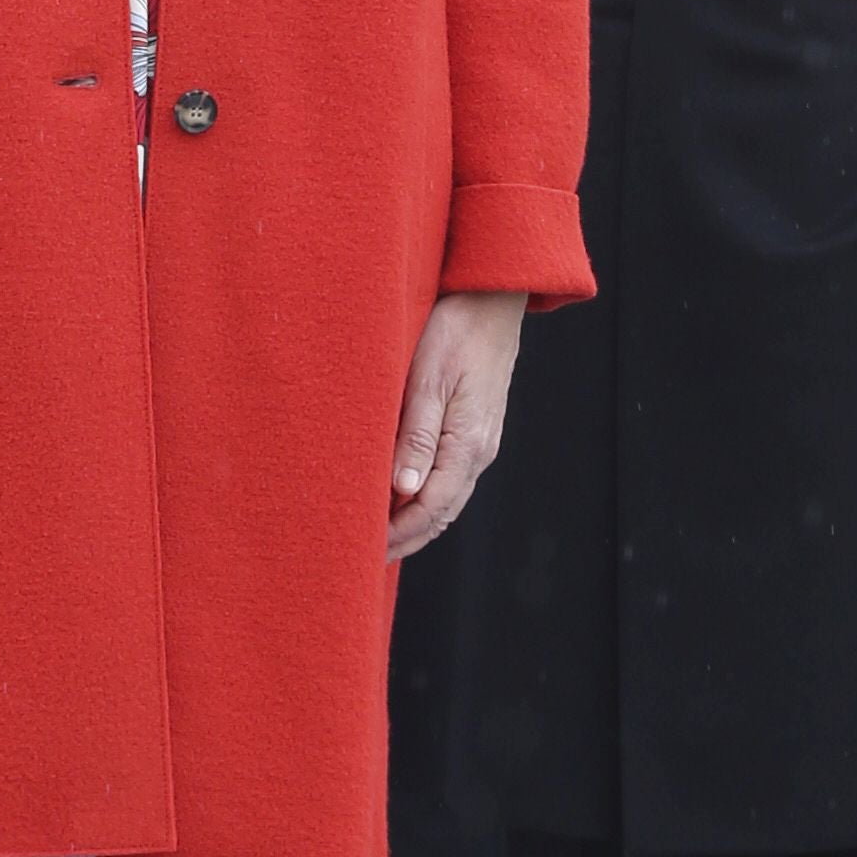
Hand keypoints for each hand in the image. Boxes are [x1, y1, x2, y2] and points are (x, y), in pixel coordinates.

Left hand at [387, 290, 525, 559]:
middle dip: (406, 539)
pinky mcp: (475, 429)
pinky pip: (450, 479)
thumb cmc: (456, 330)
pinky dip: (427, 501)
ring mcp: (480, 441)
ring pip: (447, 500)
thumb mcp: (429, 380)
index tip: (364, 550)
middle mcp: (479, 451)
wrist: (491, 299)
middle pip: (441, 513)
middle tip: (365, 557)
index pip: (431, 508)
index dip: (398, 534)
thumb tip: (404, 491)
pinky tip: (403, 499)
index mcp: (468, 444)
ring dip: (416, 523)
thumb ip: (418, 436)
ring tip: (380, 538)